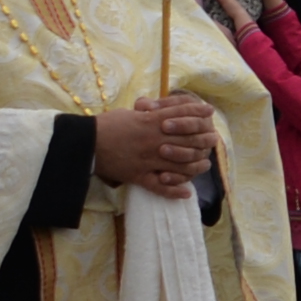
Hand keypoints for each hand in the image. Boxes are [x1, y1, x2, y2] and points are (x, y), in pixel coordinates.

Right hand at [90, 95, 215, 189]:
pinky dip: (174, 191)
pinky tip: (186, 193)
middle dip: (203, 139)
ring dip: (195, 166)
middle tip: (213, 139)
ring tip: (204, 165)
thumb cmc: (106, 125)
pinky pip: (160, 187)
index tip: (209, 112)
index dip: (197, 112)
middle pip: (187, 140)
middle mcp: (154, 141)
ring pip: (179, 165)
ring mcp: (148, 160)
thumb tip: (154, 107)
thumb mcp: (128, 113)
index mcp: (151, 122)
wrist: (86, 143)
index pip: (181, 115)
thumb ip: (146, 112)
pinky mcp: (139, 176)